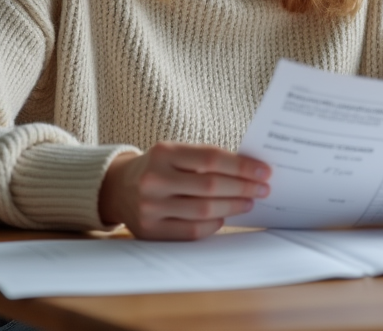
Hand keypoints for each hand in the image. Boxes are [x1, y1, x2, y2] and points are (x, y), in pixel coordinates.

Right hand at [98, 142, 270, 239]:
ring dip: (233, 207)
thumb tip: (251, 171)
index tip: (264, 171)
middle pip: (211, 186)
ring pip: (204, 210)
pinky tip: (224, 217)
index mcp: (163, 152)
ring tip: (248, 202)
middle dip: (243, 188)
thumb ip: (207, 159)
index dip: (242, 166)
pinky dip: (214, 224)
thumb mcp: (176, 153)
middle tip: (263, 189)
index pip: (212, 158)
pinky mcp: (150, 230)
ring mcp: (149, 207)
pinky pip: (192, 230)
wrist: (118, 188)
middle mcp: (154, 179)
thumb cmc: (160, 168)